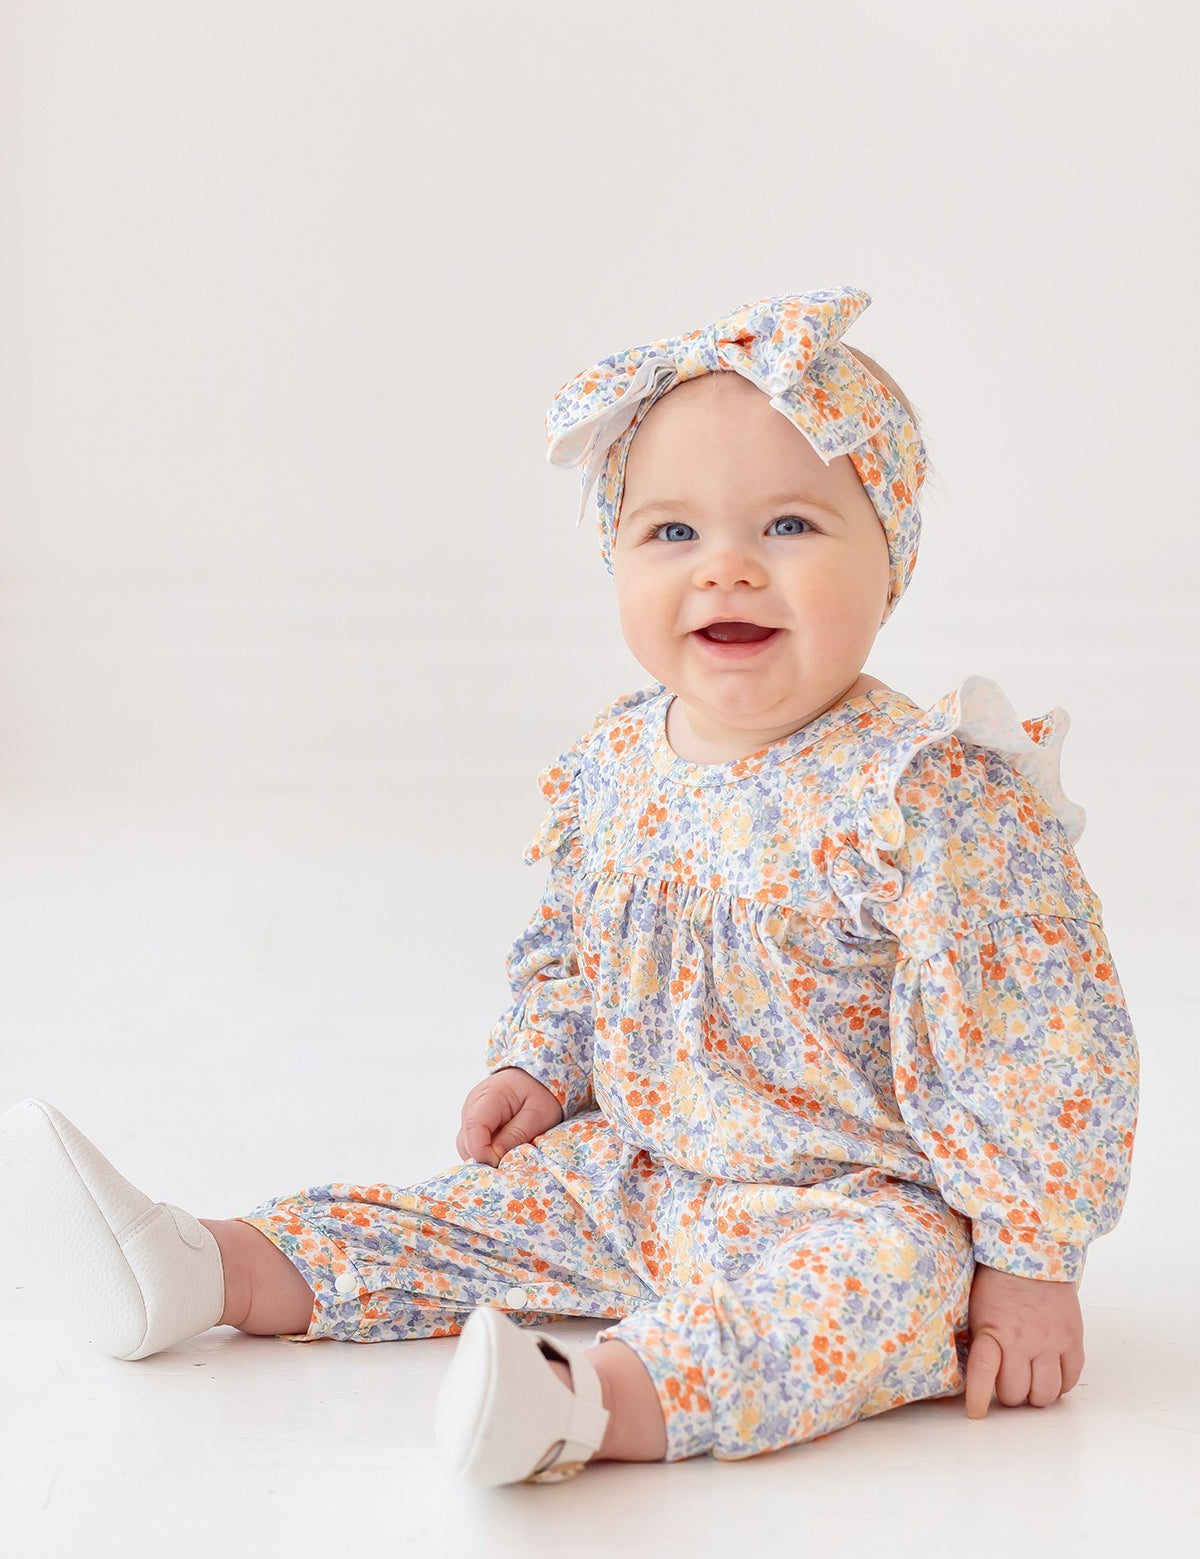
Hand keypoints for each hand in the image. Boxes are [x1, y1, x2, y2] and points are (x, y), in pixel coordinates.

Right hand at [456, 1067, 564, 1167]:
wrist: (536, 1077)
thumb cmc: (540, 1093)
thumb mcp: (538, 1114)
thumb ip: (516, 1135)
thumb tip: (494, 1157)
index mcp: (489, 1096)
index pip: (474, 1128)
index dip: (483, 1152)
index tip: (500, 1164)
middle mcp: (472, 1105)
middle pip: (466, 1142)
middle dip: (484, 1159)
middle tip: (509, 1162)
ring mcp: (470, 1114)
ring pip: (467, 1146)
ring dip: (485, 1157)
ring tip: (509, 1154)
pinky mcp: (473, 1123)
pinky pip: (473, 1144)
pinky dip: (486, 1153)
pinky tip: (503, 1150)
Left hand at [965, 1263, 1084, 1417]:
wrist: (1034, 1250)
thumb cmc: (998, 1280)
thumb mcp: (977, 1308)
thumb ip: (978, 1339)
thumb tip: (971, 1371)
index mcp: (993, 1330)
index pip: (983, 1373)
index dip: (977, 1398)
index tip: (976, 1412)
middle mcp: (1023, 1340)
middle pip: (1016, 1393)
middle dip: (1009, 1394)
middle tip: (1008, 1382)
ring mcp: (1051, 1341)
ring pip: (1045, 1394)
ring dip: (1035, 1394)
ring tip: (1030, 1381)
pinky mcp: (1073, 1338)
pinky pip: (1070, 1379)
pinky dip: (1059, 1385)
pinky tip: (1050, 1375)